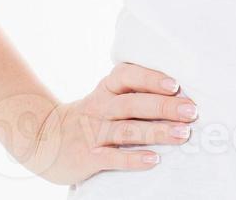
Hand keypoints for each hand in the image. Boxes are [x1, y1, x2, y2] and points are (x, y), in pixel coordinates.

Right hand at [12, 61, 197, 184]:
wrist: (43, 139)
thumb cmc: (89, 115)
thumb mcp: (105, 96)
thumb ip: (134, 91)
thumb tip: (180, 93)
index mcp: (106, 88)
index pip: (127, 76)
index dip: (151, 79)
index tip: (175, 85)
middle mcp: (100, 107)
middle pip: (133, 104)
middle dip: (164, 107)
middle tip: (191, 111)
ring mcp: (93, 132)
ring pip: (127, 131)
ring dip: (157, 132)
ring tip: (183, 134)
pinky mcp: (88, 157)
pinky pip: (112, 158)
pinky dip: (133, 159)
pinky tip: (154, 160)